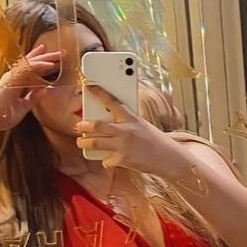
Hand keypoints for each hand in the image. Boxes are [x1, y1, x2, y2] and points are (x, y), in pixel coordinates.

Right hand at [0, 44, 62, 136]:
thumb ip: (33, 98)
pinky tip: (48, 64)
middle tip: (60, 53)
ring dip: (45, 58)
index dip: (39, 62)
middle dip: (45, 57)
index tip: (50, 58)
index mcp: (14, 83)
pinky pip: (27, 70)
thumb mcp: (22, 107)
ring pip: (30, 63)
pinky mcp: (11, 80)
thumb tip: (44, 90)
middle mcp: (12, 77)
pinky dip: (38, 66)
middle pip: (31, 63)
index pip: (28, 69)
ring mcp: (11, 78)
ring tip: (58, 55)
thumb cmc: (1, 117)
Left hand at [75, 84, 189, 179]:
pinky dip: (106, 161)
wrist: (168, 158)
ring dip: (84, 143)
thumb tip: (106, 123)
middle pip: (97, 126)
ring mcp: (122, 146)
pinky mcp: (122, 160)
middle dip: (84, 126)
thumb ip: (125, 123)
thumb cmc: (155, 141)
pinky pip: (106, 160)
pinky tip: (109, 160)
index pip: (112, 102)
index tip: (88, 85)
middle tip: (78, 126)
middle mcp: (125, 130)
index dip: (98, 92)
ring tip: (82, 143)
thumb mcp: (142, 126)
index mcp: (131, 118)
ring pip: (95, 143)